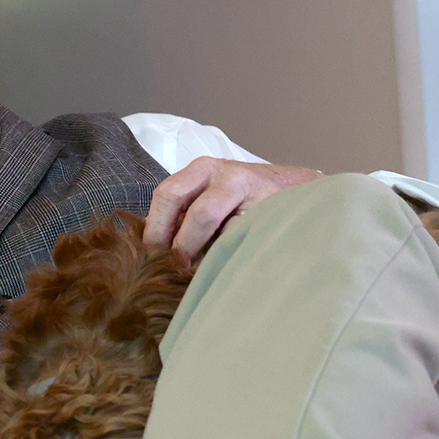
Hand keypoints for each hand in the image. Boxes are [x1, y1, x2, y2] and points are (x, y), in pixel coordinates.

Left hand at [143, 159, 321, 260]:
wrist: (292, 189)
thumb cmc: (236, 198)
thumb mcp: (205, 194)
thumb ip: (179, 214)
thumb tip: (147, 247)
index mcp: (201, 169)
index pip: (168, 195)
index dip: (156, 229)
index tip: (150, 254)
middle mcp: (228, 175)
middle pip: (199, 214)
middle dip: (185, 246)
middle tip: (177, 267)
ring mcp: (256, 193)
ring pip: (229, 232)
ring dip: (208, 256)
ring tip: (200, 269)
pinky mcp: (274, 213)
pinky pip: (246, 240)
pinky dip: (229, 255)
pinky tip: (224, 262)